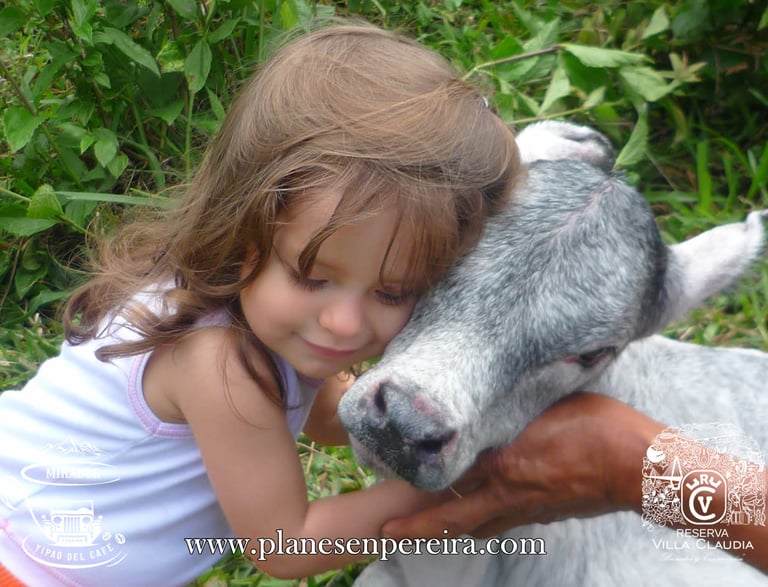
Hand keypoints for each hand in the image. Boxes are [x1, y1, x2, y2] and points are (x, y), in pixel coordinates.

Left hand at [382, 392, 662, 538]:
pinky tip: (476, 513)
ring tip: (423, 525)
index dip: (416, 479)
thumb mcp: (546, 404)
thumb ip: (511, 409)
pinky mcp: (542, 515)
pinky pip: (501, 524)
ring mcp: (525, 509)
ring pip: (475, 526)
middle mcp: (507, 492)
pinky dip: (480, 521)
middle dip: (416, 527)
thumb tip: (487, 404)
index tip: (389, 479)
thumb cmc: (597, 426)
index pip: (448, 475)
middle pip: (451, 518)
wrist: (638, 466)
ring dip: (446, 527)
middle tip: (386, 530)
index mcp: (503, 462)